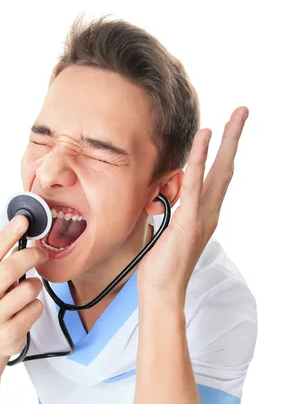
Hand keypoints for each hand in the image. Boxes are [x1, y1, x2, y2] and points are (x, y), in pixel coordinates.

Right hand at [0, 214, 48, 358]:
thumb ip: (0, 262)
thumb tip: (19, 230)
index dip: (8, 235)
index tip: (23, 221)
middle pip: (10, 269)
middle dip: (31, 256)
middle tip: (41, 253)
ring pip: (28, 289)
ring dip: (35, 286)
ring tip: (28, 291)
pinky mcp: (9, 333)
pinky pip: (35, 308)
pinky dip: (36, 306)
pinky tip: (26, 311)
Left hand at [137, 106, 248, 305]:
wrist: (162, 292)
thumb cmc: (160, 266)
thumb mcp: (163, 230)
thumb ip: (167, 210)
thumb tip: (160, 195)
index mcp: (203, 215)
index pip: (216, 177)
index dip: (222, 152)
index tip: (226, 128)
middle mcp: (209, 214)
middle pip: (226, 168)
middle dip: (235, 138)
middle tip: (243, 111)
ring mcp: (202, 218)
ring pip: (218, 172)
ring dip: (226, 142)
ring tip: (235, 116)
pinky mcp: (190, 222)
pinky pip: (195, 184)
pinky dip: (200, 159)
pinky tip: (205, 138)